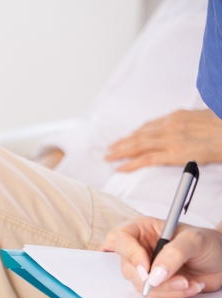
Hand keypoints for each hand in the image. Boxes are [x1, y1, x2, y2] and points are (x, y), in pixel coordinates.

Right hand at [100, 216, 221, 297]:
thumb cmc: (209, 243)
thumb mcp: (195, 240)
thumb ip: (174, 254)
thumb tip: (153, 276)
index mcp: (141, 229)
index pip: (118, 239)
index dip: (129, 254)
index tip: (147, 268)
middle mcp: (138, 249)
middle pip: (127, 267)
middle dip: (153, 278)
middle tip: (179, 279)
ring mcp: (144, 268)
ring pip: (139, 285)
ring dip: (167, 288)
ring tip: (190, 282)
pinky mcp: (152, 284)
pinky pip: (152, 295)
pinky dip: (172, 295)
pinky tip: (190, 286)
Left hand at [105, 109, 221, 171]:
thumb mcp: (202, 117)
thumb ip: (186, 123)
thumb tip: (181, 129)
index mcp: (176, 116)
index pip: (149, 126)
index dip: (135, 134)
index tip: (126, 138)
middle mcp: (170, 126)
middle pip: (139, 135)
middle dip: (122, 143)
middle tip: (109, 149)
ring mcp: (171, 139)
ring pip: (138, 146)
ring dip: (120, 152)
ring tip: (109, 158)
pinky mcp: (174, 153)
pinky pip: (147, 159)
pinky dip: (131, 163)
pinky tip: (120, 167)